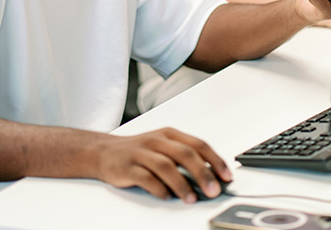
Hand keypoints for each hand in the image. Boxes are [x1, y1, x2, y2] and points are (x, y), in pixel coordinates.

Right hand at [93, 127, 231, 202]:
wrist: (104, 151)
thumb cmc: (140, 150)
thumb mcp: (164, 146)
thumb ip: (185, 156)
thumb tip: (212, 174)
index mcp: (169, 134)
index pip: (197, 144)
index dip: (214, 160)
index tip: (226, 176)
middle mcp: (157, 140)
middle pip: (184, 154)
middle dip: (202, 173)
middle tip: (213, 190)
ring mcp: (141, 152)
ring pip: (166, 166)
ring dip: (182, 184)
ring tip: (191, 198)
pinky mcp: (128, 167)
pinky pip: (146, 178)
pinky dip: (159, 188)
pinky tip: (167, 196)